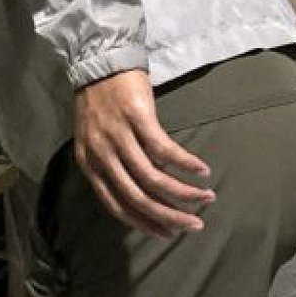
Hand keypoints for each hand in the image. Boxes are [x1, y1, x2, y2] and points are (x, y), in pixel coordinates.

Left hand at [74, 70, 215, 237]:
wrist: (100, 63)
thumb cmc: (101, 104)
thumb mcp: (97, 142)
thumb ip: (114, 167)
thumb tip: (146, 194)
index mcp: (89, 164)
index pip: (116, 206)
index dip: (144, 223)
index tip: (168, 233)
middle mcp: (101, 154)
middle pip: (136, 197)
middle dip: (168, 216)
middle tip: (194, 225)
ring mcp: (118, 136)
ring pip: (153, 178)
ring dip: (183, 193)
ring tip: (205, 198)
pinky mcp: (137, 118)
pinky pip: (164, 150)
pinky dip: (185, 163)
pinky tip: (202, 170)